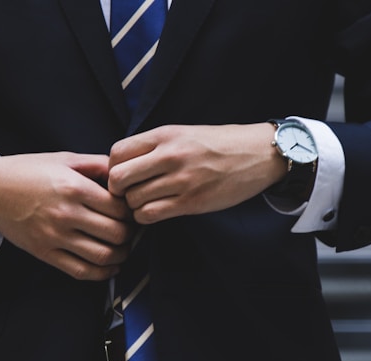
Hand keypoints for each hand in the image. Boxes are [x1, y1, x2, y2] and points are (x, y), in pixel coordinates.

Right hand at [0, 152, 132, 280]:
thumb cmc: (28, 171)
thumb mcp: (64, 159)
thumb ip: (97, 164)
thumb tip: (124, 173)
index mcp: (74, 187)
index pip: (119, 208)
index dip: (132, 211)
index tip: (131, 210)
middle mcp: (66, 214)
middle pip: (116, 233)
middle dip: (130, 234)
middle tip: (131, 229)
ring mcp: (55, 236)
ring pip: (103, 256)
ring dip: (121, 255)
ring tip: (123, 248)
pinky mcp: (45, 253)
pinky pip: (81, 271)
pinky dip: (102, 273)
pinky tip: (110, 266)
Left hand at [108, 123, 286, 223]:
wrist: (257, 154)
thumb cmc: (218, 144)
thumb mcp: (183, 133)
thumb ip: (153, 146)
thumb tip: (121, 164)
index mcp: (165, 135)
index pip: (116, 153)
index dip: (112, 167)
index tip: (123, 175)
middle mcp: (170, 156)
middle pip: (118, 178)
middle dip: (118, 190)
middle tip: (128, 193)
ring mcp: (181, 180)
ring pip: (133, 200)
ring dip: (134, 206)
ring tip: (146, 202)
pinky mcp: (191, 202)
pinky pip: (151, 214)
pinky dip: (146, 217)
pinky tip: (156, 211)